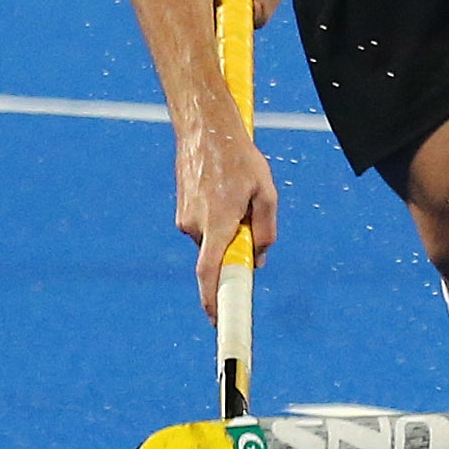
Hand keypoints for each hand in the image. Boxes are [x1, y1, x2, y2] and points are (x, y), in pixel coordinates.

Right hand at [176, 114, 276, 319]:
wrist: (205, 128)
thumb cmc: (240, 158)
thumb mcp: (266, 193)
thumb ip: (266, 229)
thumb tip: (259, 259)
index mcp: (218, 223)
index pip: (210, 272)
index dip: (212, 299)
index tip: (217, 320)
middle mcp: (196, 225)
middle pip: (218, 256)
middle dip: (235, 249)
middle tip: (249, 216)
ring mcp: (185, 218)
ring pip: (212, 240)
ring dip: (228, 230)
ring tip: (238, 194)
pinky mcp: (182, 210)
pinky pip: (204, 227)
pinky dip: (218, 219)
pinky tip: (225, 191)